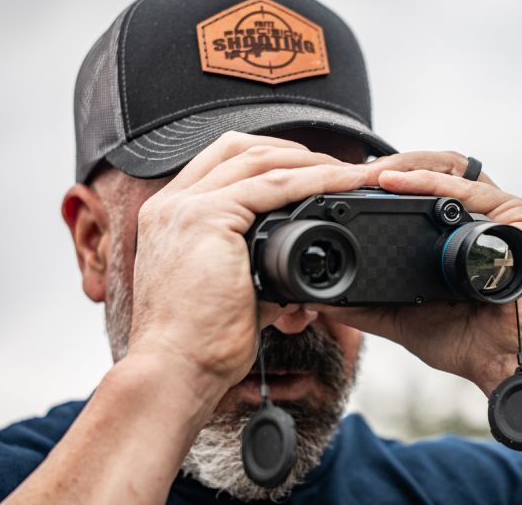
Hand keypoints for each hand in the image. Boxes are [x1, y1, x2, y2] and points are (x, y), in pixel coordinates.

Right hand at [126, 132, 366, 403]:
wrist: (177, 372)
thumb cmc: (201, 343)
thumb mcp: (234, 294)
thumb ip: (261, 274)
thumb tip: (299, 286)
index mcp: (172, 217)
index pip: (224, 163)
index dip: (272, 158)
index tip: (313, 170)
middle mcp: (171, 203)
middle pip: (239, 149)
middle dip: (294, 152)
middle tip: (338, 169)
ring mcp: (185, 206)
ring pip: (258, 159)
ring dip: (310, 161)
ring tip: (350, 173)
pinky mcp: (206, 218)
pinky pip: (272, 185)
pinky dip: (313, 181)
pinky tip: (342, 183)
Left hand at [308, 152, 521, 394]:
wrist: (515, 363)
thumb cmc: (473, 343)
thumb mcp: (407, 320)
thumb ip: (368, 307)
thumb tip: (323, 300)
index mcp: (457, 234)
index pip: (419, 192)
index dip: (383, 186)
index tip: (345, 191)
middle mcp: (479, 216)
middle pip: (433, 170)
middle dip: (391, 167)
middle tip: (352, 175)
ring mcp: (500, 212)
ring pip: (451, 167)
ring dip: (407, 164)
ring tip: (371, 174)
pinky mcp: (519, 215)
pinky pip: (471, 188)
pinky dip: (431, 182)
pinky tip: (398, 183)